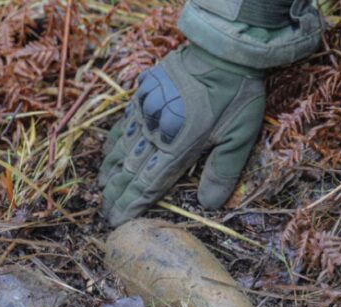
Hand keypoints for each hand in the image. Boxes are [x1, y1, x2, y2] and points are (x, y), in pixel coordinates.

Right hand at [98, 45, 265, 226]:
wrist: (222, 50)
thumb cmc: (236, 94)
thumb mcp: (239, 136)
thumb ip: (222, 171)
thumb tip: (208, 205)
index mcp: (177, 148)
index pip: (147, 184)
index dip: (131, 205)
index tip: (117, 221)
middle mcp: (156, 133)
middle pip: (129, 170)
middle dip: (115, 194)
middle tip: (104, 213)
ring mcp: (146, 113)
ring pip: (121, 147)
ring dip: (110, 170)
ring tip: (101, 187)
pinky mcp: (143, 95)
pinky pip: (122, 123)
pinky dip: (112, 141)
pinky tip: (107, 151)